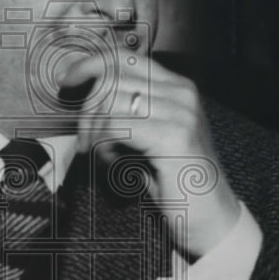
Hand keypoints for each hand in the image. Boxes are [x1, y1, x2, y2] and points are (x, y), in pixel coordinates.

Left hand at [59, 54, 240, 258]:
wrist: (211, 221)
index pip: (125, 58)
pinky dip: (103, 146)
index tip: (67, 82)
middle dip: (87, 112)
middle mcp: (182, 94)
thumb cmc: (178, 186)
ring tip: (105, 158)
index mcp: (178, 89)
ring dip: (94, 133)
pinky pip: (116, 126)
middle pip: (111, 78)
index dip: (90, 65)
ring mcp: (181, 112)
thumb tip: (89, 100)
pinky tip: (114, 165)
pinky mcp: (174, 136)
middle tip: (86, 144)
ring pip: (110, 102)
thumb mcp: (150, 140)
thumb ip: (130, 114)